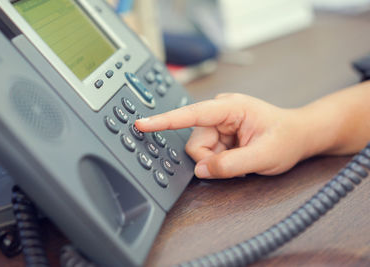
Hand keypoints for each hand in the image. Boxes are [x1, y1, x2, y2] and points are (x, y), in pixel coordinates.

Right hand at [135, 93, 309, 178]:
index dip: (164, 120)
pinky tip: (237, 159)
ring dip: (216, 162)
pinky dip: (219, 161)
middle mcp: (220, 112)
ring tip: (240, 160)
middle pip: (195, 142)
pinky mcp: (219, 133)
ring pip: (200, 151)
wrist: (299, 136)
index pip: (191, 113)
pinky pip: (208, 153)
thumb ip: (231, 164)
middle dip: (210, 160)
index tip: (142, 123)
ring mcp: (219, 123)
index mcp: (230, 107)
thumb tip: (201, 170)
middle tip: (235, 165)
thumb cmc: (287, 138)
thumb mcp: (264, 155)